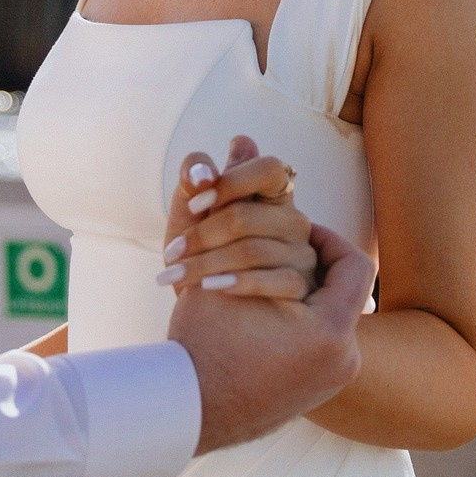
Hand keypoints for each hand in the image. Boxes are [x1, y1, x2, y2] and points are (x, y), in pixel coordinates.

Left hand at [158, 136, 315, 300]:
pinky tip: (210, 288)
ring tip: (177, 275)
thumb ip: (195, 181)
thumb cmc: (200, 251)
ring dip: (207, 264)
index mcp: (270, 194)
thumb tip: (204, 172)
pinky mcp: (302, 284)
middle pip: (246, 216)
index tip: (195, 205)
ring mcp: (301, 252)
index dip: (231, 182)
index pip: (268, 169)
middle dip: (202, 235)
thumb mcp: (188, 213)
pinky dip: (237, 283)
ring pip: (253, 250)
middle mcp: (292, 220)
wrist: (207, 307)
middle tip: (172, 253)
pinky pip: (275, 281)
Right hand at [170, 221, 374, 454]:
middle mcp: (344, 360)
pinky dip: (301, 323)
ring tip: (275, 278)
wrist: (183, 412)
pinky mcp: (317, 392)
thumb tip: (245, 171)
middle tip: (288, 251)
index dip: (330, 239)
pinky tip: (270, 311)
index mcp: (330, 332)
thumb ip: (248, 231)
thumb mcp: (226, 277)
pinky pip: (323, 344)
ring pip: (334, 317)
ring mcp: (333, 381)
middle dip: (316, 267)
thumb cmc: (201, 344)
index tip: (303, 230)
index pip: (355, 265)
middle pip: (346, 292)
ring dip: (306, 295)